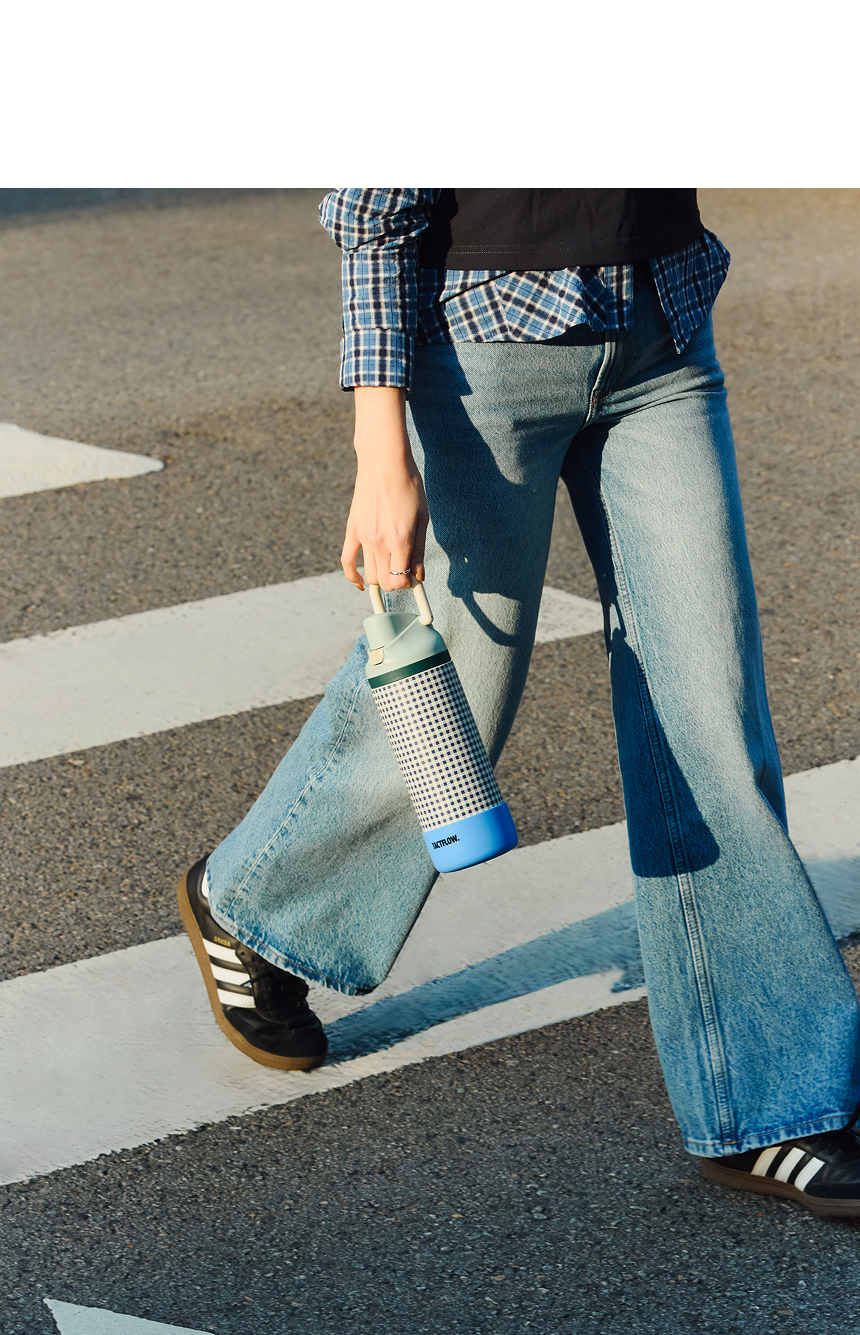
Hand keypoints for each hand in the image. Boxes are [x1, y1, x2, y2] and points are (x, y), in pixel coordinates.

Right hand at [341, 386, 428, 592]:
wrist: (383, 462)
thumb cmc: (408, 486)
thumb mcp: (422, 518)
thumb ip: (419, 550)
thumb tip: (417, 577)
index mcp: (400, 539)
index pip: (400, 580)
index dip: (408, 584)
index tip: (414, 577)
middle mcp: (380, 542)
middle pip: (385, 582)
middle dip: (396, 583)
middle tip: (404, 571)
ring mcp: (363, 537)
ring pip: (369, 575)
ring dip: (380, 578)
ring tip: (390, 568)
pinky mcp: (352, 530)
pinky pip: (347, 561)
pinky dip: (353, 577)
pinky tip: (361, 583)